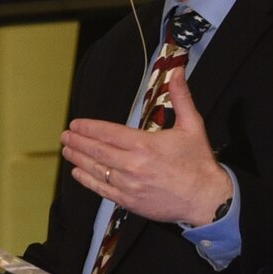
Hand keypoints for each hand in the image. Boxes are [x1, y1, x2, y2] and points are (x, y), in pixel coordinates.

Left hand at [61, 68, 232, 225]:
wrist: (206, 198)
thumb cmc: (198, 162)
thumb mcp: (192, 125)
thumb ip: (181, 97)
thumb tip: (178, 71)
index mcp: (145, 145)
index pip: (108, 133)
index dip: (89, 128)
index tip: (76, 124)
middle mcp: (132, 165)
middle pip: (98, 151)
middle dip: (79, 142)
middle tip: (65, 136)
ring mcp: (129, 185)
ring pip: (97, 170)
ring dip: (79, 159)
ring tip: (67, 150)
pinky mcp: (130, 202)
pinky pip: (103, 190)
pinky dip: (88, 181)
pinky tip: (78, 173)